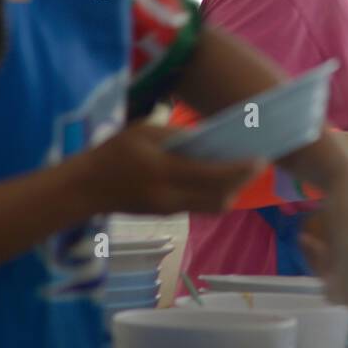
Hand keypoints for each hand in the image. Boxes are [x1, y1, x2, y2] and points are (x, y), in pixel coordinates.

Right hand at [82, 121, 264, 214]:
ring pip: (213, 207)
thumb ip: (176, 136)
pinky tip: (215, 178)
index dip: (241, 170)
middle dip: (242, 183)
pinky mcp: (168, 215)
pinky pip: (201, 207)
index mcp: (164, 171)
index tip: (261, 160)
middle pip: (220, 198)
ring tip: (237, 170)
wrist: (86, 188)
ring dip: (230, 191)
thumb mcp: (143, 132)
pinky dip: (214, 194)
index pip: (213, 176)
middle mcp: (171, 196)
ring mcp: (170, 210)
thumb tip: (209, 138)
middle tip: (254, 164)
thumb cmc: (114, 152)